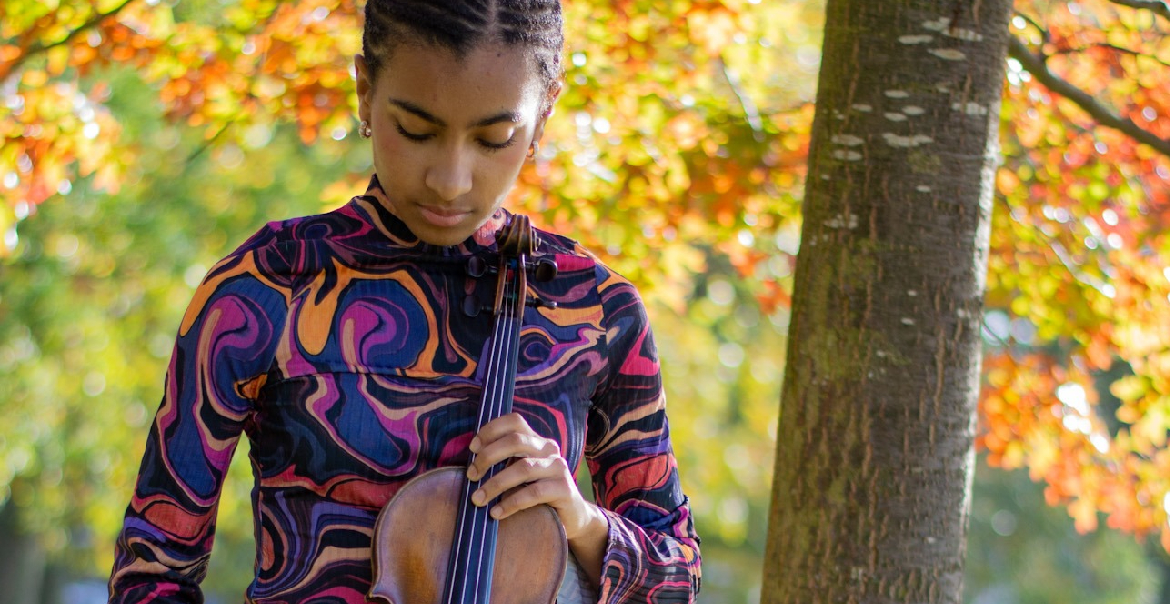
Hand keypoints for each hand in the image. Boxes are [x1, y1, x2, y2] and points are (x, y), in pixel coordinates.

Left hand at [465, 413, 606, 543]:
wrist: (571, 517)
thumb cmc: (538, 493)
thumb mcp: (520, 474)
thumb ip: (504, 463)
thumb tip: (472, 462)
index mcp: (537, 441)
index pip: (515, 421)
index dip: (491, 430)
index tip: (472, 448)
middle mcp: (549, 449)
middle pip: (516, 440)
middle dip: (488, 456)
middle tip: (471, 476)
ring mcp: (558, 467)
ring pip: (523, 468)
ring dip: (495, 484)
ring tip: (478, 499)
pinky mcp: (564, 489)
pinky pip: (533, 493)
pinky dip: (511, 503)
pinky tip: (496, 513)